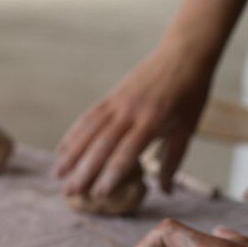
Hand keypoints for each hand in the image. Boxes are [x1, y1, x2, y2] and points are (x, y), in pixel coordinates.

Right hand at [54, 42, 213, 197]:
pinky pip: (88, 117)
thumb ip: (174, 160)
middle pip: (101, 145)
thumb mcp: (188, 128)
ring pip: (89, 131)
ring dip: (71, 154)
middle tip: (69, 192)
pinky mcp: (112, 96)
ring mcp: (118, 103)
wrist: (185, 52)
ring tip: (56, 174)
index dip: (111, 175)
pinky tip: (61, 148)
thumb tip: (167, 192)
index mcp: (153, 121)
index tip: (98, 194)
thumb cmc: (191, 92)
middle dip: (83, 171)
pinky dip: (73, 133)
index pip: (127, 153)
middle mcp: (131, 112)